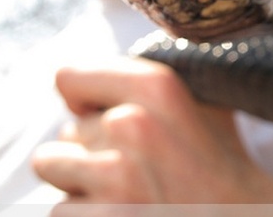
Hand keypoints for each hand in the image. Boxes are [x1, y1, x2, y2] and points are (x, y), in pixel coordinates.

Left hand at [32, 58, 272, 214]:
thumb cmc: (220, 167)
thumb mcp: (203, 104)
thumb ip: (152, 79)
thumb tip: (87, 71)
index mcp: (155, 87)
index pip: (69, 77)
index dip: (85, 100)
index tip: (101, 116)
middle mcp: (131, 124)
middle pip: (67, 129)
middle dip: (92, 148)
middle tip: (138, 167)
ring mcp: (116, 177)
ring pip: (52, 165)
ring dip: (81, 180)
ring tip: (127, 190)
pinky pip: (60, 209)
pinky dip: (84, 215)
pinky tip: (123, 213)